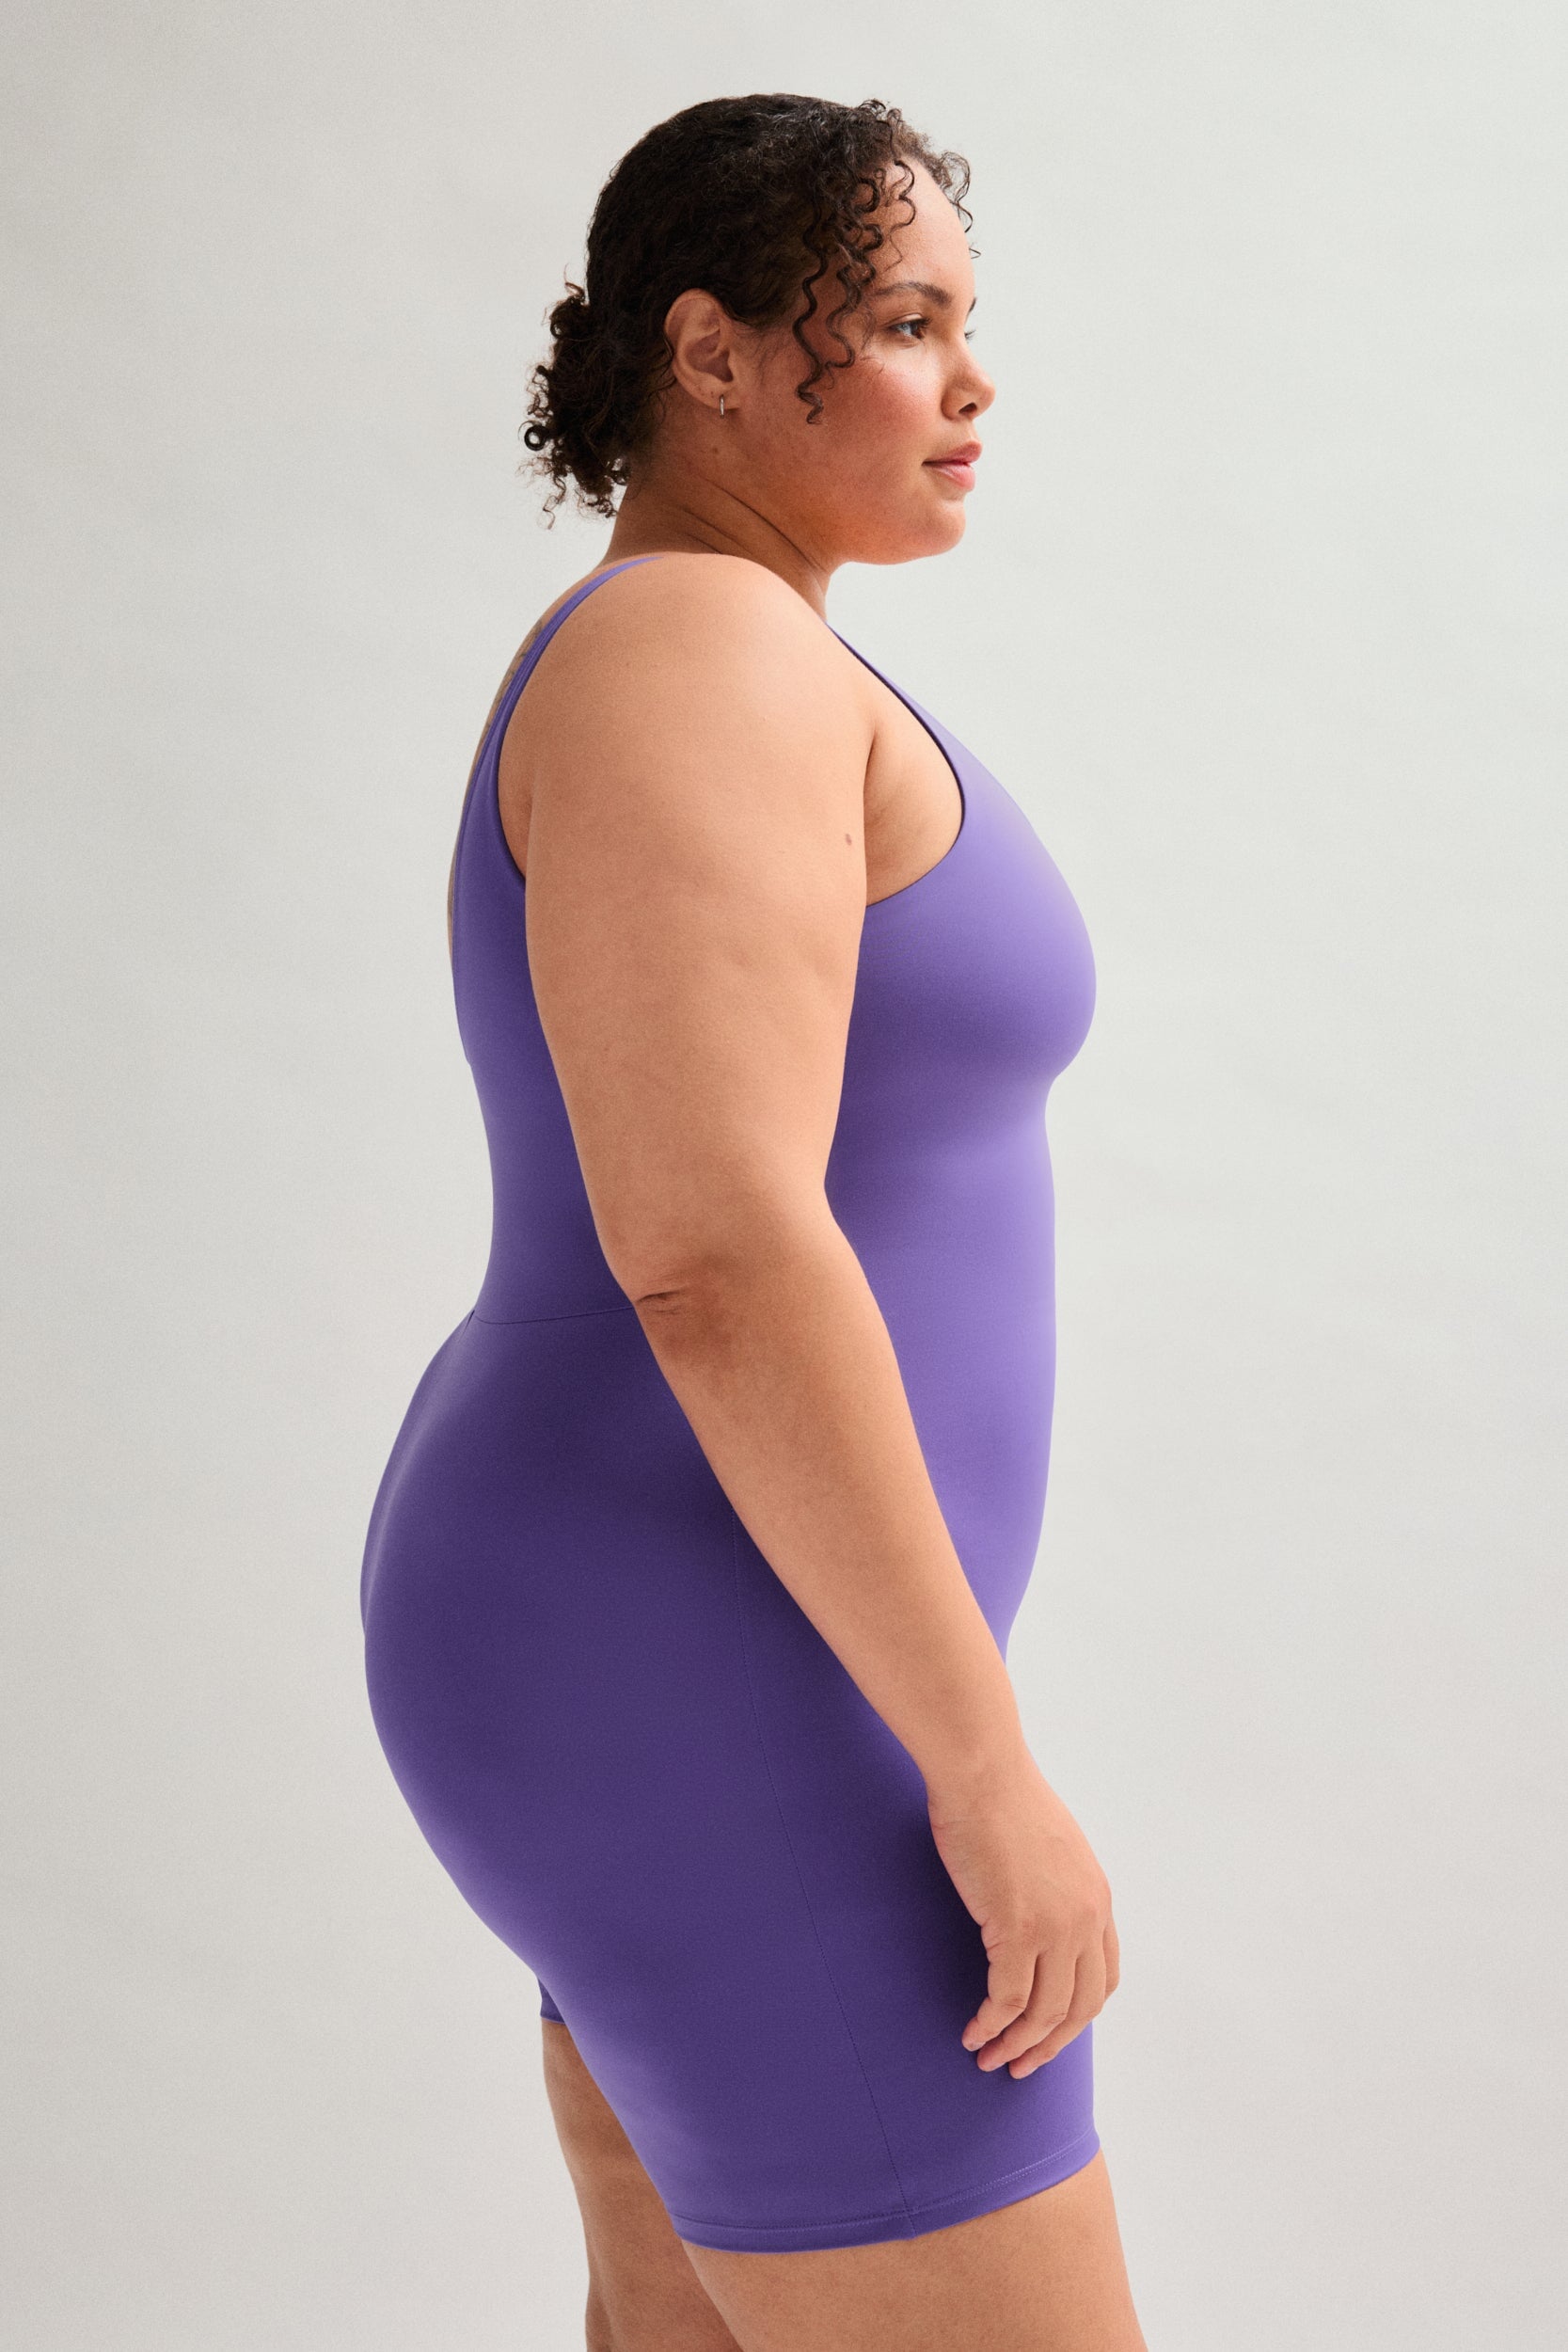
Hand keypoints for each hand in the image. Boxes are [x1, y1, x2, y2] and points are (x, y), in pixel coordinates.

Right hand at [926, 1747, 1119, 2078]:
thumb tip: (1035, 1907)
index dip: (1078, 2014)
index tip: (1049, 2030)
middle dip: (1049, 2044)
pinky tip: (972, 2033)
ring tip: (988, 2058)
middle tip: (1020, 2065)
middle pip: (1079, 2008)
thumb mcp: (1050, 1847)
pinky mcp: (1018, 1930)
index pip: (1103, 1978)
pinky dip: (990, 2025)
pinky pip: (1006, 1999)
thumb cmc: (1002, 1798)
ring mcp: (1055, 1927)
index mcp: (1097, 1898)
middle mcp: (1086, 1918)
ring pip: (1044, 2013)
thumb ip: (1055, 1884)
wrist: (983, 1772)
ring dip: (1016, 2045)